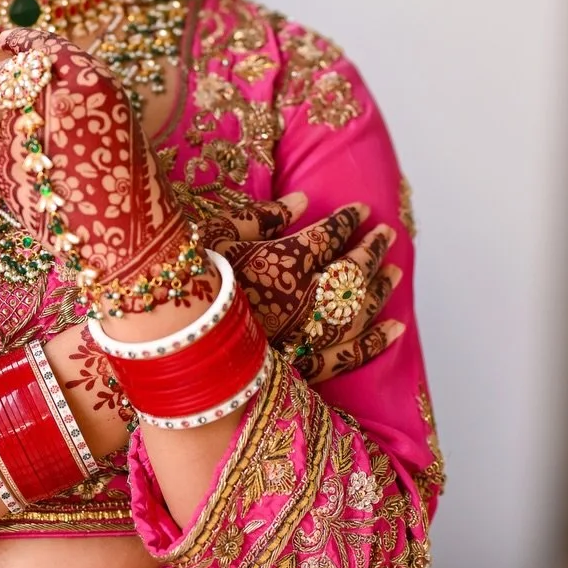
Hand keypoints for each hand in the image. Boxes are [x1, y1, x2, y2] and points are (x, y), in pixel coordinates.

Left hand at [0, 26, 193, 292]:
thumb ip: (78, 88)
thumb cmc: (124, 180)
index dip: (22, 40)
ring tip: (11, 132)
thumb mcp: (116, 117)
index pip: (45, 46)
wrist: (122, 235)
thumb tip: (34, 71)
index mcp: (91, 81)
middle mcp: (52, 95)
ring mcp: (18, 123)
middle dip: (11, 83)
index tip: (7, 40)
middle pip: (14, 71)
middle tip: (18, 104)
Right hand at [192, 188, 404, 386]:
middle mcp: (305, 298)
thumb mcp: (217, 234)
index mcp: (285, 260)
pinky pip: (351, 356)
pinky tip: (398, 328)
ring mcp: (309, 336)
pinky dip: (377, 342)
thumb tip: (302, 201)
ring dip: (381, 289)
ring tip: (396, 272)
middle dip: (372, 249)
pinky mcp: (304, 367)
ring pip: (359, 309)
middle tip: (387, 234)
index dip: (348, 221)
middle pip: (352, 270)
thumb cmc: (188, 280)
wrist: (169, 341)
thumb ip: (263, 216)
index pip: (329, 235)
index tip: (361, 210)